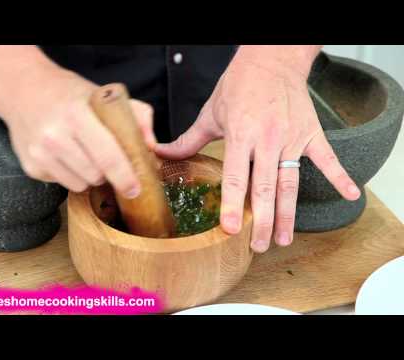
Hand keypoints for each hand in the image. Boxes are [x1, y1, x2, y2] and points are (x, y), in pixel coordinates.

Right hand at [3, 69, 155, 195]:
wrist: (23, 89)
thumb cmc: (69, 94)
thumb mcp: (105, 94)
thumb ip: (137, 116)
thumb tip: (151, 147)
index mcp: (76, 115)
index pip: (107, 156)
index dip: (125, 177)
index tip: (135, 189)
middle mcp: (54, 136)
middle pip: (96, 175)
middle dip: (109, 174)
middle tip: (107, 160)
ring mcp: (39, 154)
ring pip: (80, 185)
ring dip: (90, 177)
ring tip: (85, 155)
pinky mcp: (31, 167)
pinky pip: (63, 184)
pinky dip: (72, 175)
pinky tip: (67, 156)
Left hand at [155, 46, 360, 252]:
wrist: (271, 59)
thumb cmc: (239, 86)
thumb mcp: (210, 113)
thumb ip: (188, 139)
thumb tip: (161, 153)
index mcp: (241, 134)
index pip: (235, 176)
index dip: (232, 204)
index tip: (231, 229)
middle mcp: (267, 139)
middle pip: (265, 187)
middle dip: (262, 220)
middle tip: (259, 245)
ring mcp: (292, 138)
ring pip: (291, 182)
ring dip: (288, 213)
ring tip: (283, 238)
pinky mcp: (311, 133)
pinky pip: (328, 158)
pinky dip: (340, 177)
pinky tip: (350, 196)